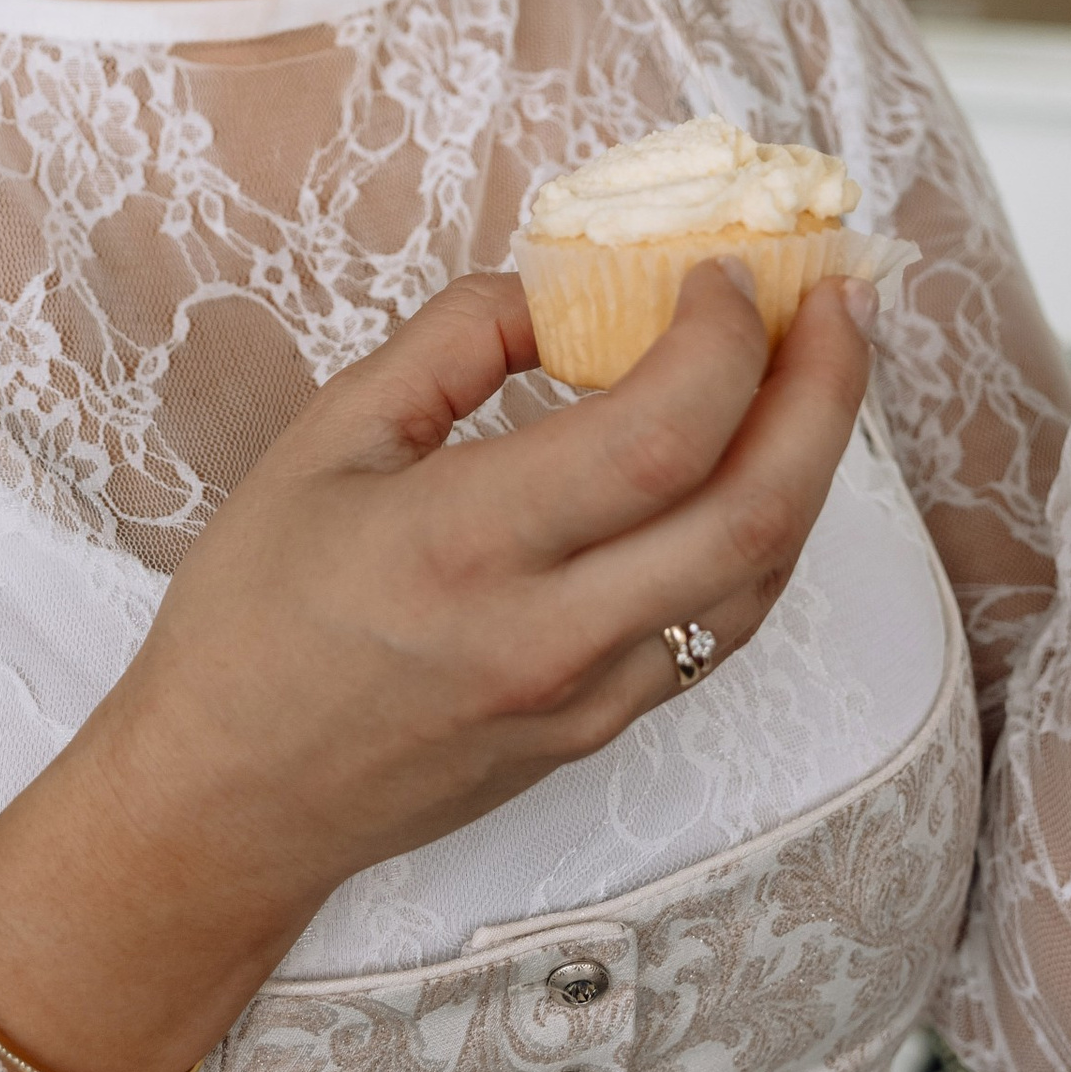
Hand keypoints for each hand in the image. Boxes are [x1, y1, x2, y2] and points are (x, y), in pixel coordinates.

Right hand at [0, 263, 872, 1071]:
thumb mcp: (323, 440)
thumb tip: (557, 290)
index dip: (724, 338)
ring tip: (819, 369)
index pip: (659, 433)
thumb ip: (449, 345)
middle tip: (842, 299)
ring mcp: (587, 697)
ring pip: (759, 579)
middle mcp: (549, 632)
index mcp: (467, 544)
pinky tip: (758, 466)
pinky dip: (761, 536)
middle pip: (753, 510)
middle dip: (826, 392)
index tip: (723, 271)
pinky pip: (717, 627)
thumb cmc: (254, 612)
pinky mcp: (598, 732)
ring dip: (812, 465)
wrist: (228, 800)